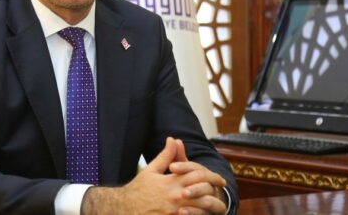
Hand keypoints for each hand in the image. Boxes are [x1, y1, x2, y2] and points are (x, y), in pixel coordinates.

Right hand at [81, 137, 227, 214]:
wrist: (124, 208)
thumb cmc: (138, 189)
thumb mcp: (151, 170)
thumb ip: (165, 156)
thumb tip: (173, 139)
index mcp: (171, 181)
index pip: (198, 175)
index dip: (212, 177)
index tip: (220, 180)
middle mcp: (175, 196)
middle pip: (203, 193)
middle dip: (216, 194)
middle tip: (223, 195)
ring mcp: (174, 211)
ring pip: (200, 209)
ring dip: (212, 208)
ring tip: (218, 208)